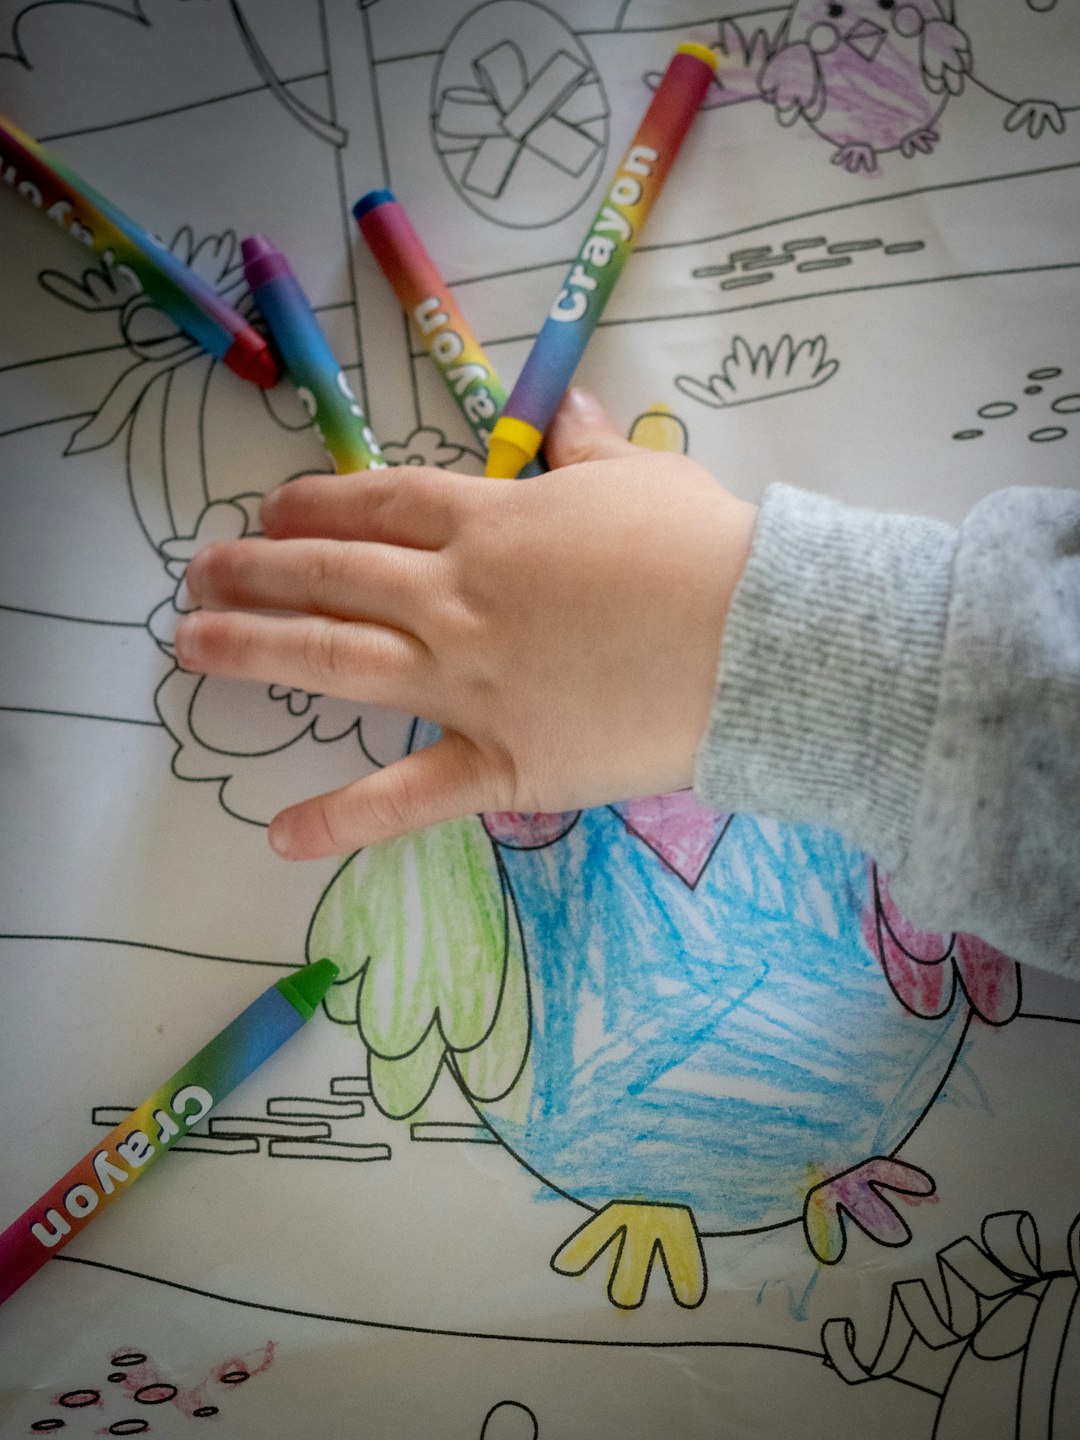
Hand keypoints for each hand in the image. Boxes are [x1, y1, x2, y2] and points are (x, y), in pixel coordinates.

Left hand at [175, 389, 757, 857]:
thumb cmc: (710, 551)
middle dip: (258, 570)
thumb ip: (592, 449)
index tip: (267, 513)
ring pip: (340, 663)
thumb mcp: (649, 477)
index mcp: (491, 523)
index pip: (376, 504)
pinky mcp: (501, 760)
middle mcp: (457, 597)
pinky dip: (344, 818)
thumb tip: (573, 411)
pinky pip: (410, 795)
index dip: (312, 505)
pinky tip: (281, 835)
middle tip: (200, 573)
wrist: (760, 643)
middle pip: (334, 575)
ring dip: (258, 651)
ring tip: (192, 646)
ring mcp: (470, 682)